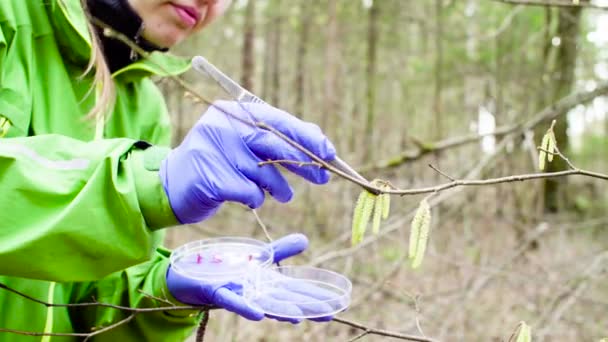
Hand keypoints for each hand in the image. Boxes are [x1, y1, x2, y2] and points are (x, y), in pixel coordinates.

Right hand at [160, 101, 335, 223]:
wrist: (171, 186)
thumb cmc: (217, 165)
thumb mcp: (245, 146)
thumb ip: (277, 140)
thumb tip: (319, 142)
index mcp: (233, 112)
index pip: (278, 121)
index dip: (307, 137)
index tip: (329, 152)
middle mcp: (222, 125)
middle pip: (273, 143)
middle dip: (302, 162)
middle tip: (322, 177)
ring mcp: (212, 150)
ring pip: (263, 172)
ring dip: (278, 188)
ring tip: (283, 195)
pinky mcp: (208, 177)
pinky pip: (249, 192)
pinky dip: (255, 199)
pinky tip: (250, 198)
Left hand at [166, 234, 333, 323]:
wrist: (189, 274)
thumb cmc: (225, 269)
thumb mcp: (257, 257)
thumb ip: (280, 251)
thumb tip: (306, 241)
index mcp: (267, 284)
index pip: (296, 290)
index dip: (315, 297)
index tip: (336, 305)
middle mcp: (256, 292)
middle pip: (285, 300)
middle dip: (305, 307)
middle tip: (328, 314)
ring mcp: (239, 294)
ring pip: (263, 303)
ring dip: (280, 310)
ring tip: (300, 317)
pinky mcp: (218, 293)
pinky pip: (233, 301)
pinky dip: (246, 307)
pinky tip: (259, 314)